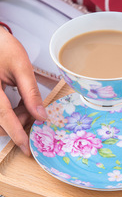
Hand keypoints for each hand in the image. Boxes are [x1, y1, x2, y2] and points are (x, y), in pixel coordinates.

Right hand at [0, 27, 46, 154]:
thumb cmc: (4, 48)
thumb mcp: (22, 68)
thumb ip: (31, 93)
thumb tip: (41, 116)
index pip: (3, 116)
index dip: (16, 134)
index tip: (26, 148)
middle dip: (18, 124)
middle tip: (33, 114)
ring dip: (14, 119)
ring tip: (27, 107)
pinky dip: (9, 113)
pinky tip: (19, 105)